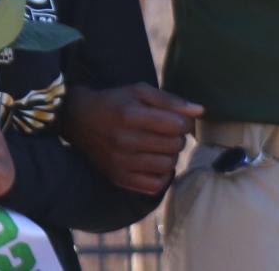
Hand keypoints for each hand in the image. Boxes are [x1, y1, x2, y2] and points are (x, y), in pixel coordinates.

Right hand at [60, 82, 201, 194]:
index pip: (177, 125)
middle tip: (167, 131)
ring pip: (168, 165)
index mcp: (131, 115)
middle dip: (177, 137)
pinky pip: (156, 186)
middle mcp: (125, 141)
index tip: (177, 119)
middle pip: (175, 146)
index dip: (185, 121)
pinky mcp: (119, 178)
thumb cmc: (114, 102)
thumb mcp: (139, 91)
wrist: (78, 120)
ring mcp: (121, 163)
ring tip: (160, 145)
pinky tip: (155, 162)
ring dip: (170, 155)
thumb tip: (200, 111)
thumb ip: (170, 100)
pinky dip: (162, 175)